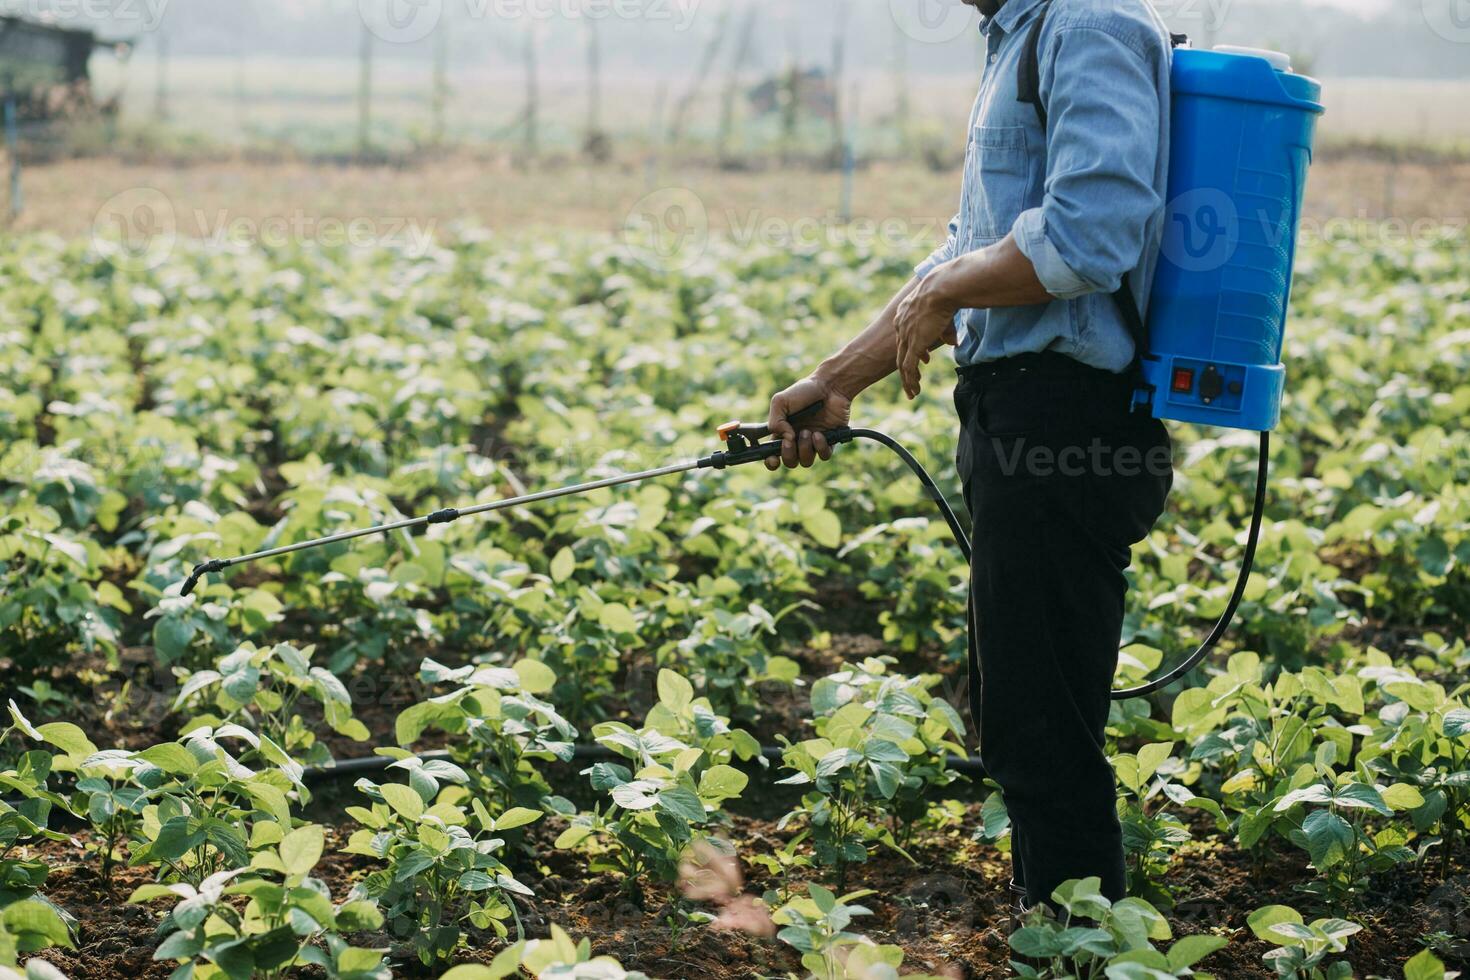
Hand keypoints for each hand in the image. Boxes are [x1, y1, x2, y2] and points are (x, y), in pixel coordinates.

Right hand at [764, 376, 851, 470]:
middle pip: (790, 462)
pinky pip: (824, 456)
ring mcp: (813, 442)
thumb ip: (775, 421)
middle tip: (791, 439)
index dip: (771, 462)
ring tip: (807, 431)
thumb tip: (786, 438)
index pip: (773, 455)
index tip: (773, 459)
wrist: (830, 386)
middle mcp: (797, 440)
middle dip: (788, 454)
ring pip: (806, 461)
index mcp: (782, 432)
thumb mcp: (781, 401)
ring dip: (805, 449)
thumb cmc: (804, 391)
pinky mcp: (830, 441)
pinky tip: (819, 433)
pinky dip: (820, 446)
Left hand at [893, 273, 959, 398]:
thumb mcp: (945, 313)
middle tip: (912, 380)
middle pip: (901, 351)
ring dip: (908, 380)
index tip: (924, 359)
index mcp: (905, 313)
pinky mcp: (913, 344)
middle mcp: (901, 325)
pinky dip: (910, 381)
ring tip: (912, 393)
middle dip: (907, 367)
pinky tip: (914, 391)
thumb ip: (946, 331)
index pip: (906, 336)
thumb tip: (952, 343)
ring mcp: (906, 335)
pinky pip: (908, 367)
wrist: (942, 289)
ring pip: (902, 363)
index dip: (914, 349)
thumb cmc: (947, 293)